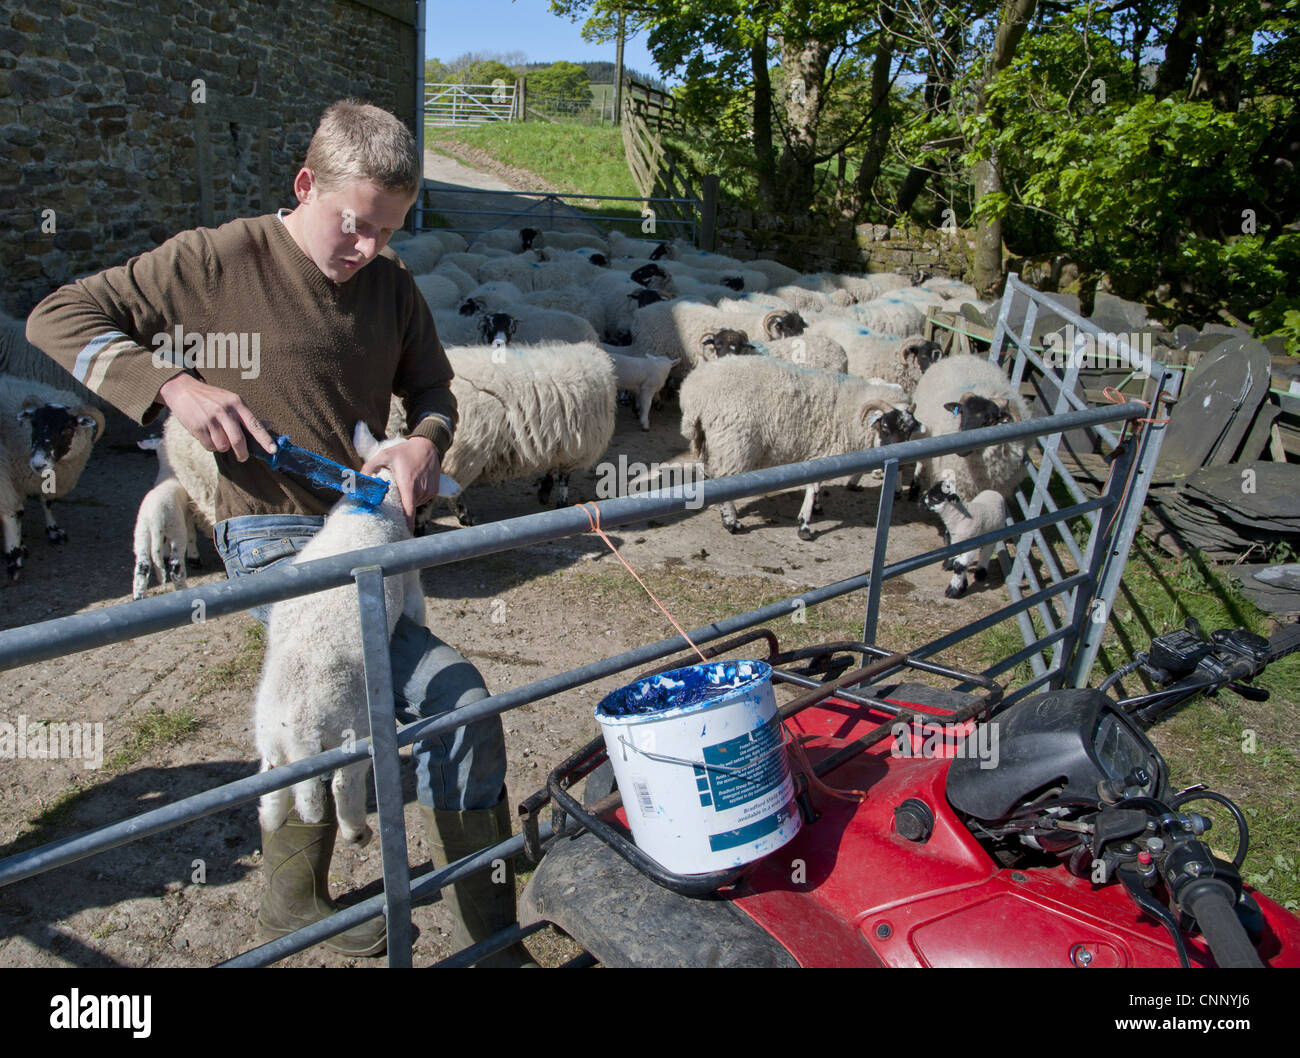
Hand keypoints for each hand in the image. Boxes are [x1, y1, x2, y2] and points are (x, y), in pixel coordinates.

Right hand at [158, 374, 276, 460]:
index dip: (265, 439)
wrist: (183, 390)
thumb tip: (268, 426)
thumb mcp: (231, 400)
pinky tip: (207, 435)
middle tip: (242, 457)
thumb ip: (246, 415)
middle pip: (238, 440)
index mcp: (237, 403)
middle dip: (242, 453)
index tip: (273, 450)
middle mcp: (225, 410)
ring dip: (223, 447)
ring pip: (223, 446)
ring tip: (218, 438)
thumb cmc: (212, 398)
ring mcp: (210, 419)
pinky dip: (210, 446)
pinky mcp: (198, 426)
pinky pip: (209, 446)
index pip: (254, 424)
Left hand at [361, 435, 437, 531]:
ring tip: (404, 484)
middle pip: (408, 507)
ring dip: (407, 499)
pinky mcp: (433, 492)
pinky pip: (421, 499)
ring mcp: (429, 492)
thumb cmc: (404, 451)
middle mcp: (421, 491)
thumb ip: (369, 467)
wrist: (428, 446)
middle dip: (400, 506)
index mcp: (408, 484)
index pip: (409, 511)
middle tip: (393, 495)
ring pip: (414, 504)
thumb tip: (358, 480)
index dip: (406, 525)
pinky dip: (415, 496)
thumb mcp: (384, 455)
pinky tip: (412, 483)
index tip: (402, 535)